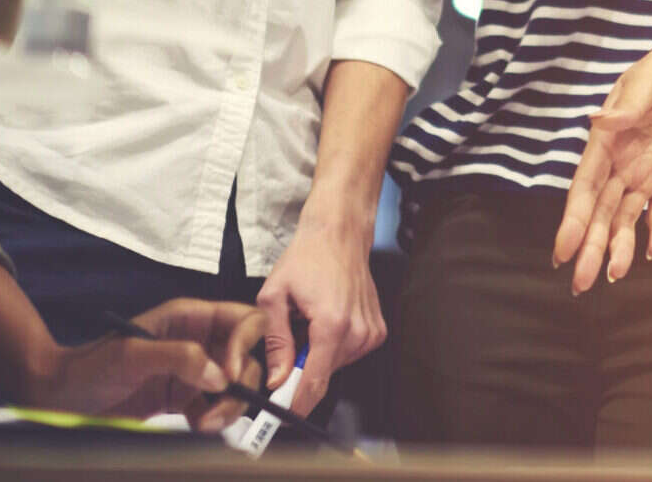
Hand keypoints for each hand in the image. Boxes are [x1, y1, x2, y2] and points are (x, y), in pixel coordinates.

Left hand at [26, 298, 263, 432]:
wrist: (60, 400)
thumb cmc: (91, 368)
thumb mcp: (132, 356)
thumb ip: (178, 358)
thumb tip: (222, 377)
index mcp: (191, 318)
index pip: (243, 319)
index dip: (246, 343)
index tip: (230, 375)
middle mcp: (200, 341)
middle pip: (247, 355)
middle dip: (241, 383)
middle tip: (219, 408)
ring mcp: (195, 371)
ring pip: (237, 384)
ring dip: (230, 406)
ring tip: (205, 425)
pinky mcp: (186, 399)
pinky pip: (217, 407)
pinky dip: (216, 419)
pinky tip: (198, 426)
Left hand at [255, 210, 383, 414]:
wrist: (340, 234)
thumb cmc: (308, 257)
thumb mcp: (274, 296)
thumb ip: (275, 341)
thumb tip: (277, 378)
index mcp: (332, 324)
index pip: (314, 383)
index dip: (294, 405)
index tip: (278, 418)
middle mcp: (357, 331)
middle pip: (323, 376)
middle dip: (300, 372)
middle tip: (288, 345)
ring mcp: (371, 331)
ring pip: (335, 366)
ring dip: (317, 355)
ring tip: (309, 323)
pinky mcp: (377, 329)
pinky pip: (349, 354)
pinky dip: (333, 346)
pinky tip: (327, 320)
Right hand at [554, 38, 651, 294]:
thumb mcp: (647, 82)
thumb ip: (628, 106)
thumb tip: (599, 119)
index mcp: (604, 145)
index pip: (584, 188)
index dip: (572, 220)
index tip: (562, 251)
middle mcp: (619, 167)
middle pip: (599, 213)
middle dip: (589, 247)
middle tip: (580, 283)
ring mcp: (644, 177)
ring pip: (625, 220)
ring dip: (619, 247)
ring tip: (614, 274)